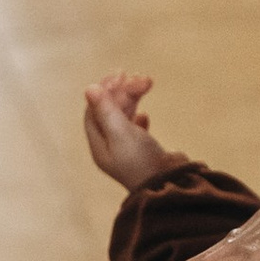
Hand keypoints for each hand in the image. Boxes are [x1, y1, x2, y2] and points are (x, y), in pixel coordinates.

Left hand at [82, 72, 188, 191]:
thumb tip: (89, 88)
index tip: (120, 75)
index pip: (94, 111)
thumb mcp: (121, 133)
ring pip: (124, 118)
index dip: (104, 90)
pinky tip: (145, 117)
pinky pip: (136, 130)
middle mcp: (110, 148)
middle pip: (110, 112)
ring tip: (148, 83)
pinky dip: (139, 119)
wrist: (170, 185)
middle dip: (123, 92)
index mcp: (99, 145)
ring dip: (133, 99)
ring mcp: (127, 151)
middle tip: (139, 77)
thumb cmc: (142, 161)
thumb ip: (106, 110)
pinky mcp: (144, 153)